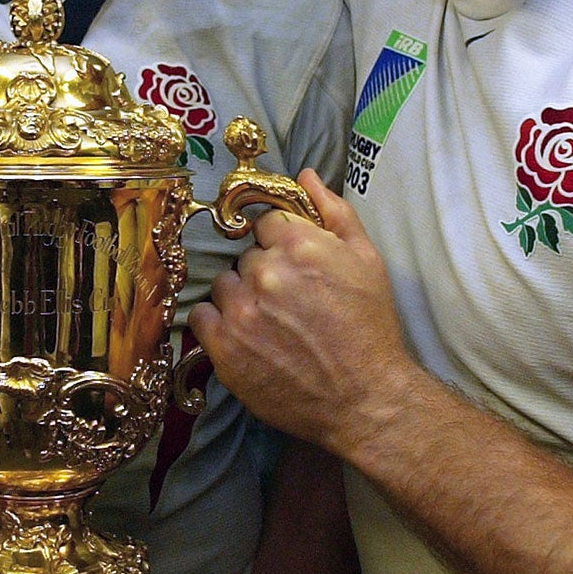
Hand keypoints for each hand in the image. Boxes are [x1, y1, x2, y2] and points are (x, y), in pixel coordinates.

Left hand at [189, 170, 412, 462]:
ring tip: (270, 324)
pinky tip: (246, 337)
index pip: (265, 224)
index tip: (295, 268)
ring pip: (222, 285)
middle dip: (262, 273)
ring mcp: (240, 312)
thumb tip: (305, 175)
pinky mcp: (223, 349)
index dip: (280, 244)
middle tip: (289, 303)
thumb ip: (334, 212)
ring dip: (239, 298)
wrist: (366, 398)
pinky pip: (201, 318)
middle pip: (245, 256)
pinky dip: (217, 324)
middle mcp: (264, 273)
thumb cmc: (371, 328)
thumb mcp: (367, 260)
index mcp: (299, 244)